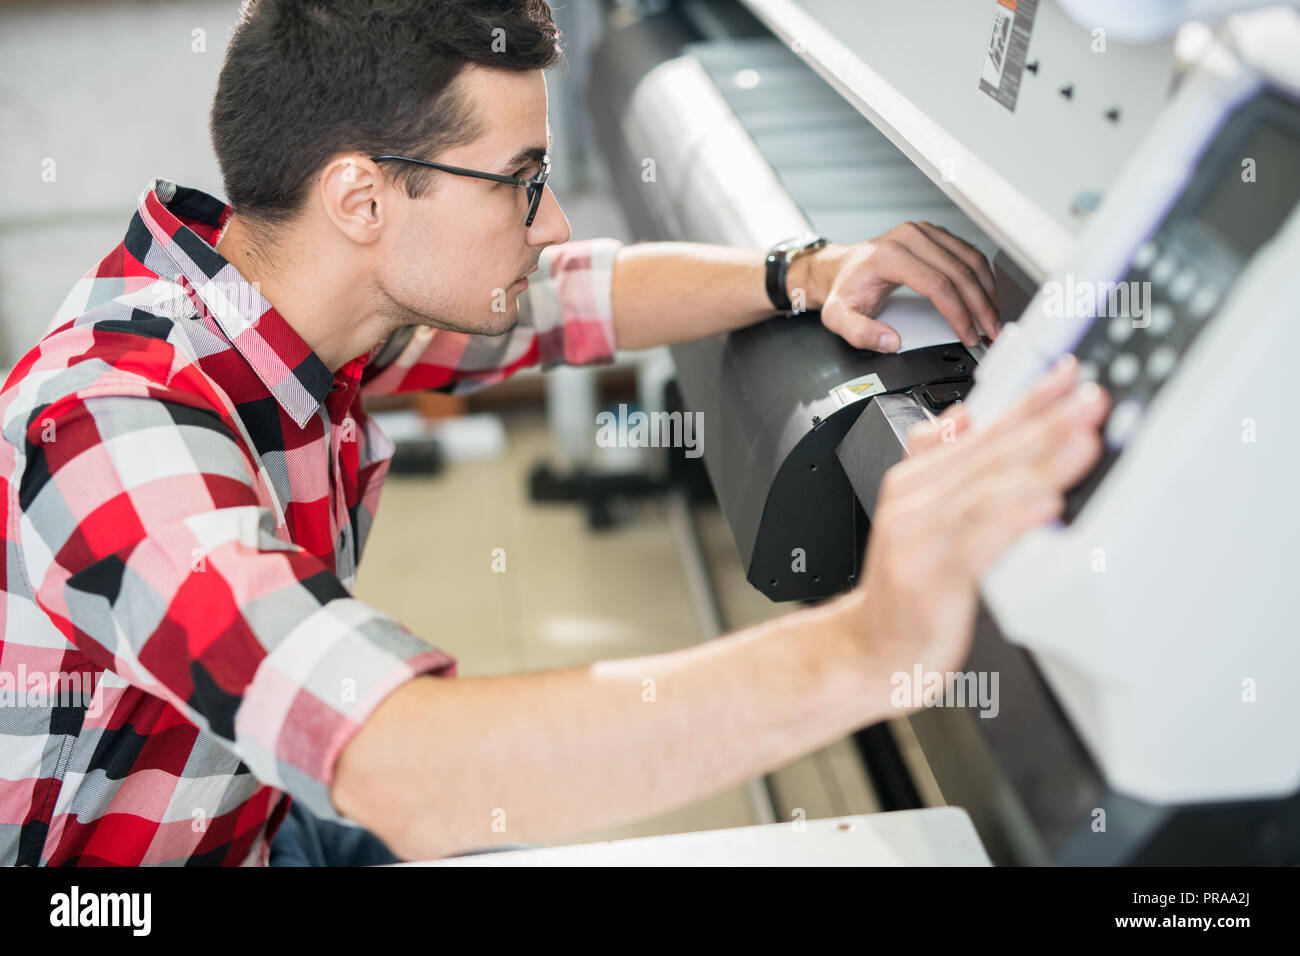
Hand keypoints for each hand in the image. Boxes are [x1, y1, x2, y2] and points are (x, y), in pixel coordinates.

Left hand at [809, 222, 1000, 351]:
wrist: (841, 269)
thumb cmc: (844, 289)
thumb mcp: (838, 317)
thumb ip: (861, 333)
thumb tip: (890, 341)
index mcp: (889, 255)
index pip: (936, 284)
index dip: (957, 312)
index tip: (968, 334)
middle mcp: (910, 237)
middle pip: (959, 271)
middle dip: (980, 305)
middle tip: (990, 331)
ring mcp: (925, 233)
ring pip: (970, 259)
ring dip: (987, 291)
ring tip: (993, 318)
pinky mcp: (936, 236)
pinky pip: (968, 254)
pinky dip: (982, 278)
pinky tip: (986, 298)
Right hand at [843, 356, 1109, 686]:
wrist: (867, 651)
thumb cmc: (904, 592)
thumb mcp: (912, 514)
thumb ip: (934, 461)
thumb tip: (962, 415)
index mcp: (917, 482)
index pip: (983, 431)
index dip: (1029, 400)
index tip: (1070, 375)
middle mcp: (915, 502)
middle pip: (990, 454)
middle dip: (1045, 422)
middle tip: (1090, 400)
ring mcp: (920, 538)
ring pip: (988, 491)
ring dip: (1039, 463)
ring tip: (1081, 440)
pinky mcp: (930, 579)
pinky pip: (976, 542)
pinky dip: (1012, 520)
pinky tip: (1045, 504)